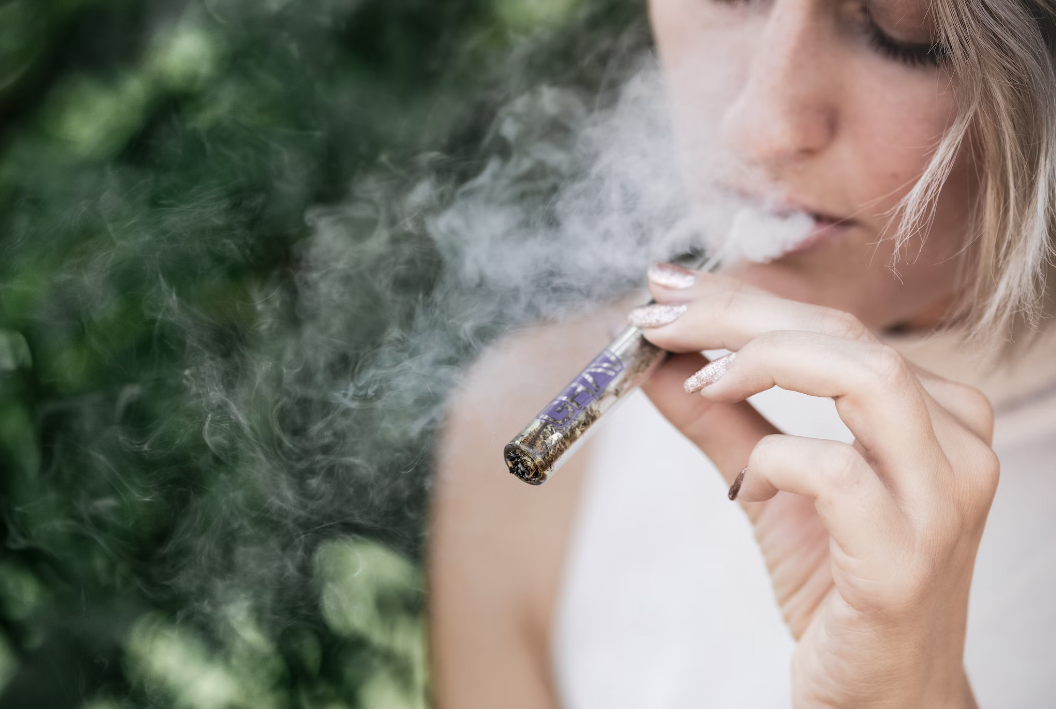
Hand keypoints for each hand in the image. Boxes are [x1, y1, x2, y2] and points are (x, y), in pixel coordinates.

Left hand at [631, 267, 995, 708]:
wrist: (884, 698)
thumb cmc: (838, 587)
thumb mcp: (767, 486)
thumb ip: (721, 420)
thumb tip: (656, 361)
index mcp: (932, 416)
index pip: (835, 326)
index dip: (743, 299)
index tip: (667, 289)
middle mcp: (955, 445)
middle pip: (844, 336)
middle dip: (737, 313)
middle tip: (657, 317)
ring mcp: (940, 501)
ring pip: (867, 377)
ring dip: (764, 362)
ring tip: (702, 379)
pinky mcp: (905, 560)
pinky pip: (836, 475)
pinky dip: (777, 464)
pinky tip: (753, 486)